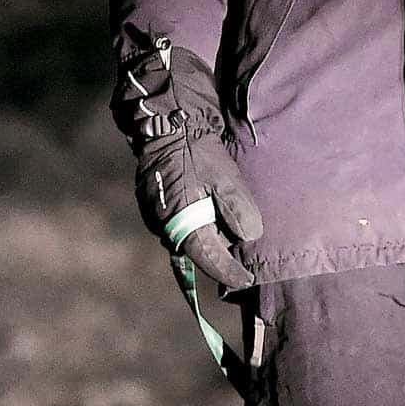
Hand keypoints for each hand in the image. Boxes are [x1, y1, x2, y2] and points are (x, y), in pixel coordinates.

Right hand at [116, 40, 263, 289]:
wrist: (167, 125)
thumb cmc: (198, 151)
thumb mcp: (225, 177)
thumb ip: (237, 209)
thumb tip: (249, 237)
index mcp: (181, 223)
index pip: (209, 259)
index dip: (230, 272)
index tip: (247, 281)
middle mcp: (164, 226)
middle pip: (197, 252)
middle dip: (220, 260)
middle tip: (243, 268)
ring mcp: (156, 215)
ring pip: (187, 239)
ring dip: (209, 243)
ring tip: (233, 247)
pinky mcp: (155, 204)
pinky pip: (179, 225)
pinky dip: (198, 228)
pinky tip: (215, 222)